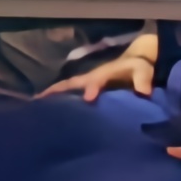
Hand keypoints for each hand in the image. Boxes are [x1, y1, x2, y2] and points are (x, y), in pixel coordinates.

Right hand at [42, 43, 159, 101]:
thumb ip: (142, 80)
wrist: (136, 64)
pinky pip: (72, 98)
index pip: (94, 81)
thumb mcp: (143, 70)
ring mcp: (87, 86)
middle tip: (37, 104)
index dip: (91, 88)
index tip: (88, 99)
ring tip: (38, 112)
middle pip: (68, 85)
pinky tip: (54, 117)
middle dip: (54, 93)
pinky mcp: (89, 94)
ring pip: (67, 92)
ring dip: (53, 99)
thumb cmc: (138, 66)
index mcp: (102, 74)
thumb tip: (143, 92)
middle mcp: (90, 79)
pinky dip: (60, 104)